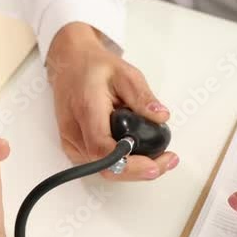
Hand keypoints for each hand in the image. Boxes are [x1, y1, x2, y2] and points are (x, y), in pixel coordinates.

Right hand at [46, 22, 178, 179]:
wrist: (69, 65)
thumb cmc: (93, 67)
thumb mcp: (125, 73)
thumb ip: (142, 96)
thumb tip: (161, 117)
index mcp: (87, 111)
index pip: (104, 150)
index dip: (130, 164)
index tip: (155, 164)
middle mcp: (74, 132)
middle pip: (106, 168)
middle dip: (140, 171)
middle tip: (168, 161)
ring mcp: (71, 142)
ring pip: (104, 170)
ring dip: (133, 170)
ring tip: (159, 157)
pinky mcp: (74, 147)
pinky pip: (99, 164)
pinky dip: (122, 164)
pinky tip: (138, 154)